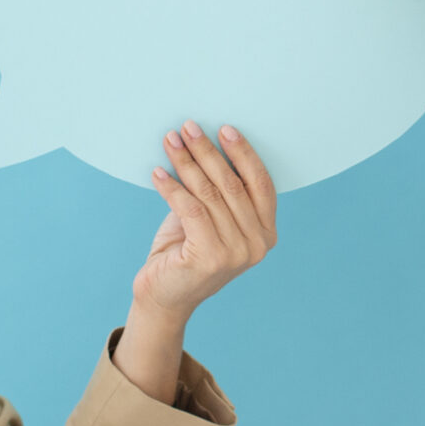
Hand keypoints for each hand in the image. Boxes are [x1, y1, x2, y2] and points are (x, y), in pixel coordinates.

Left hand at [135, 122, 278, 320]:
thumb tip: (206, 142)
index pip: (261, 184)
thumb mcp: (209, 219)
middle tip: (188, 128)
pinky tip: (157, 172)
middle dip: (208, 151)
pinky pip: (190, 210)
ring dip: (186, 163)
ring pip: (210, 194)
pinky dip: (172, 187)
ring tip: (170, 141)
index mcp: (266, 234)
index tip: (223, 129)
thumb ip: (218, 191)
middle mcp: (258, 245)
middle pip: (233, 185)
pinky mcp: (209, 258)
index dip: (243, 153)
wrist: (164, 297)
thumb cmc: (185, 252)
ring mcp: (236, 254)